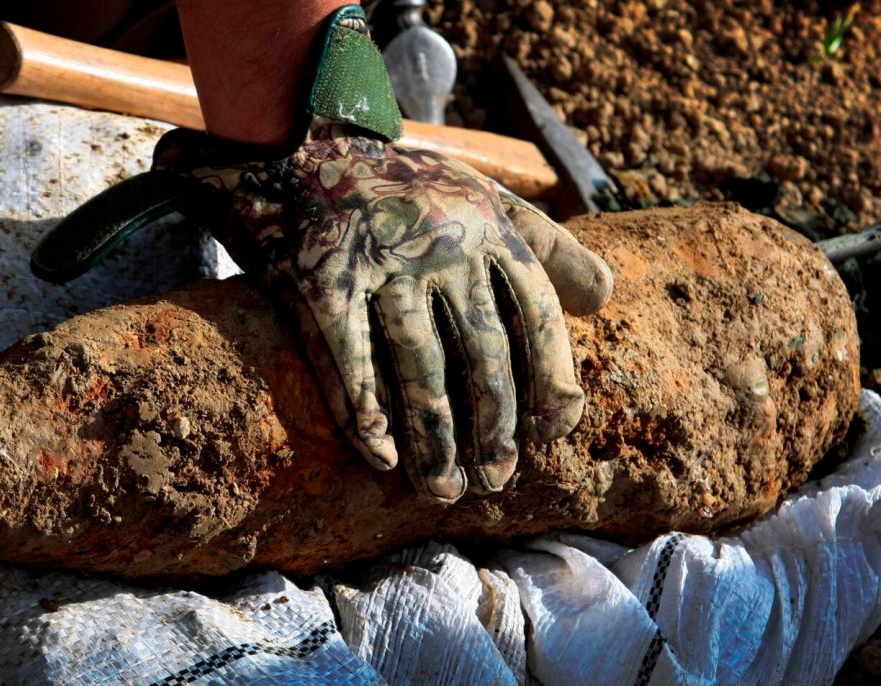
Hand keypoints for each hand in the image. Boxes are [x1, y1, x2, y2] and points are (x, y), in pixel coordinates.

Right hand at [151, 121, 610, 502]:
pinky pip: (349, 361)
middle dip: (494, 426)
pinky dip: (364, 414)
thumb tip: (605, 297)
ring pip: (419, 368)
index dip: (550, 376)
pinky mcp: (322, 281)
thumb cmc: (401, 183)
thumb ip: (545, 242)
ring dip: (434, 439)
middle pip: (482, 352)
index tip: (555, 431)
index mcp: (485, 227)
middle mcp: (442, 246)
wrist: (298, 146)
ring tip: (442, 490)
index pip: (534, 312)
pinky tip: (381, 457)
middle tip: (496, 480)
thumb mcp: (483, 194)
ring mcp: (381, 265)